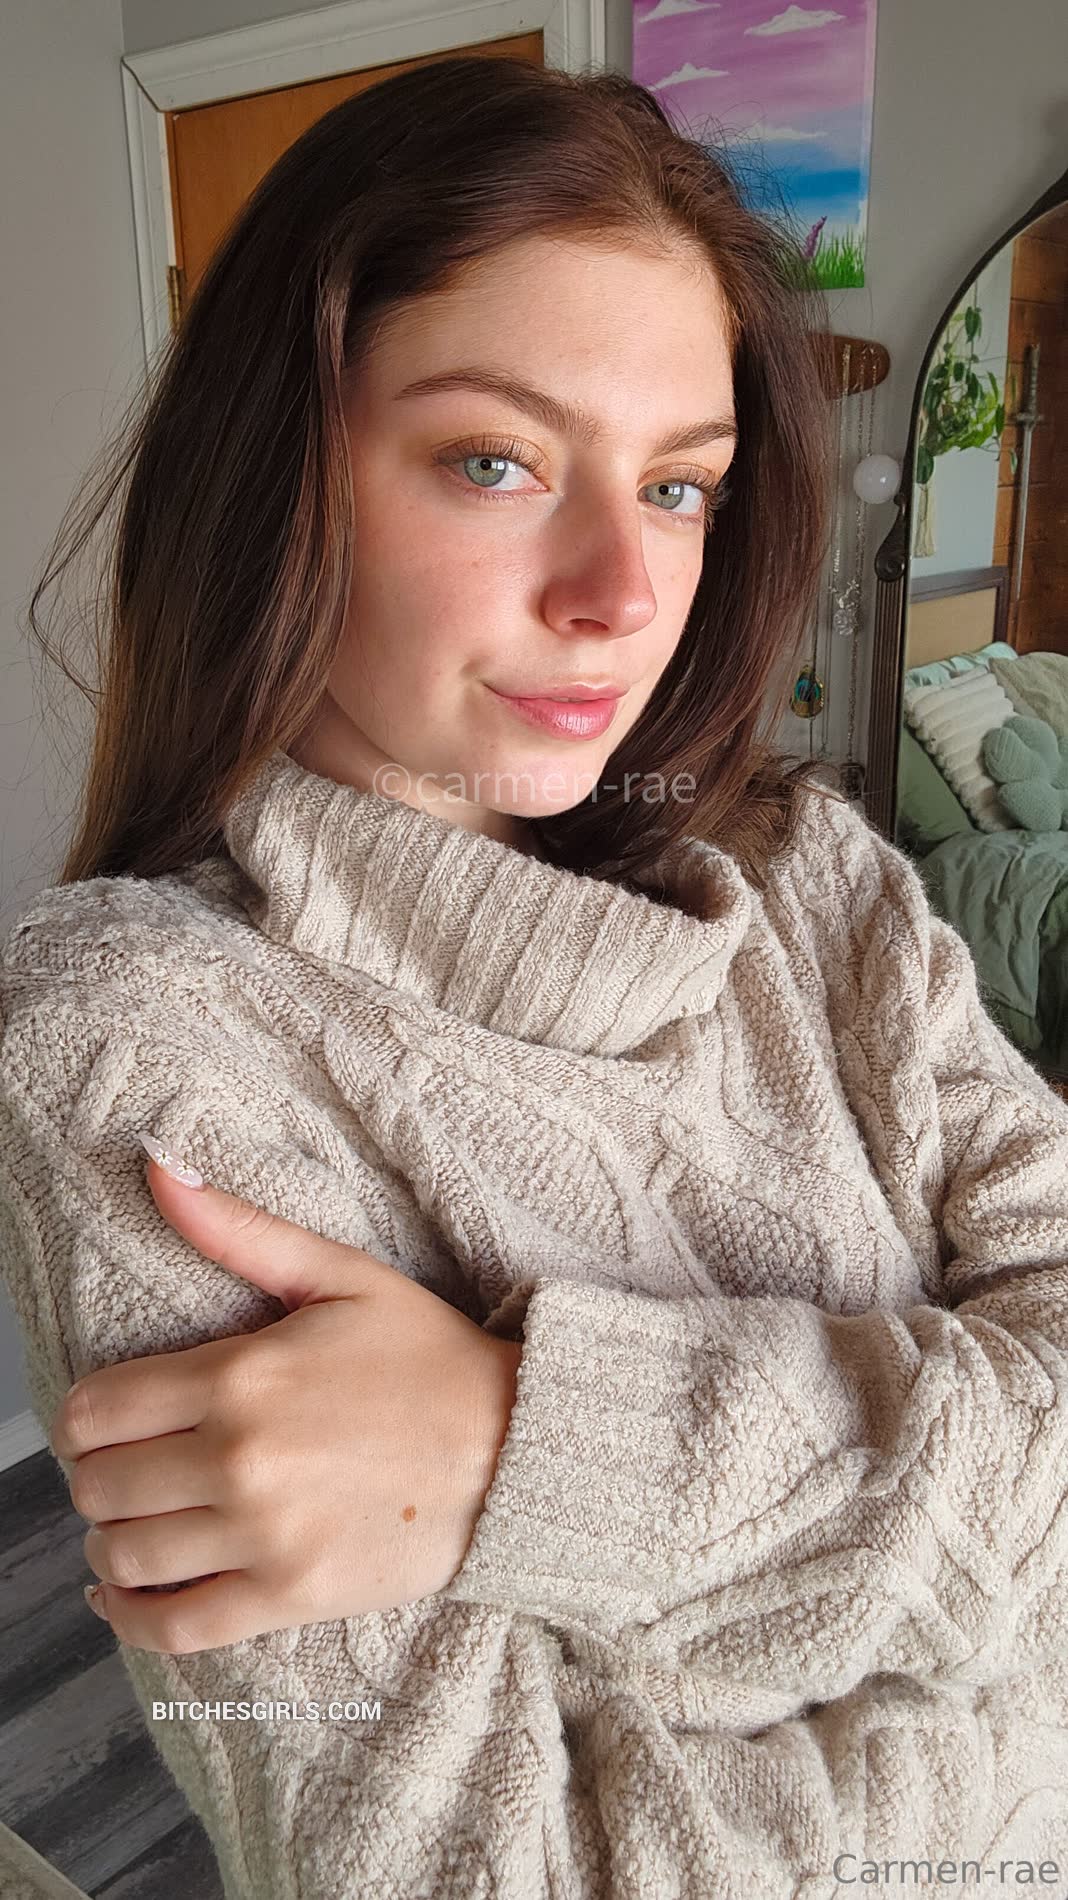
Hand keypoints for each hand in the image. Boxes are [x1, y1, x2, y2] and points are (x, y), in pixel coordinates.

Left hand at [51, 1148, 522, 1655]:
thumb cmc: (429, 1359)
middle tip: (127, 1468)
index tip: (107, 1420)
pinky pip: (173, 1626)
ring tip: (135, 1524)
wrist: (516, 1448)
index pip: (94, 1411)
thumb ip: (240, 1229)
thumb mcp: (340, 1275)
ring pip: (123, 1555)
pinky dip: (131, 1617)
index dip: (84, 1417)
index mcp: (242, 1375)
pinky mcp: (290, 1597)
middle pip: (98, 1486)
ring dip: (110, 1542)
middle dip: (97, 1476)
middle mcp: (240, 1459)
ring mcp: (264, 1535)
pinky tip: (127, 1592)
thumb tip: (158, 1165)